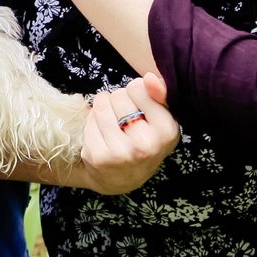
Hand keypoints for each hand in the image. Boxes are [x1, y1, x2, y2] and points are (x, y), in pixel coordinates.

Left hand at [79, 74, 178, 195]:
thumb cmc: (143, 140)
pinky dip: (91, 122)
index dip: (135, 92)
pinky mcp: (99, 157)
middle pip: (118, 95)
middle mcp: (146, 144)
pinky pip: (89, 121)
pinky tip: (101, 134)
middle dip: (118, 101)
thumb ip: (160, 94)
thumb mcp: (160, 119)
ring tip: (111, 123)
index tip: (139, 106)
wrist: (122, 178)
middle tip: (124, 118)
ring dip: (103, 109)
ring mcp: (121, 153)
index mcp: (167, 131)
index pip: (138, 87)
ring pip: (101, 105)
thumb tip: (150, 78)